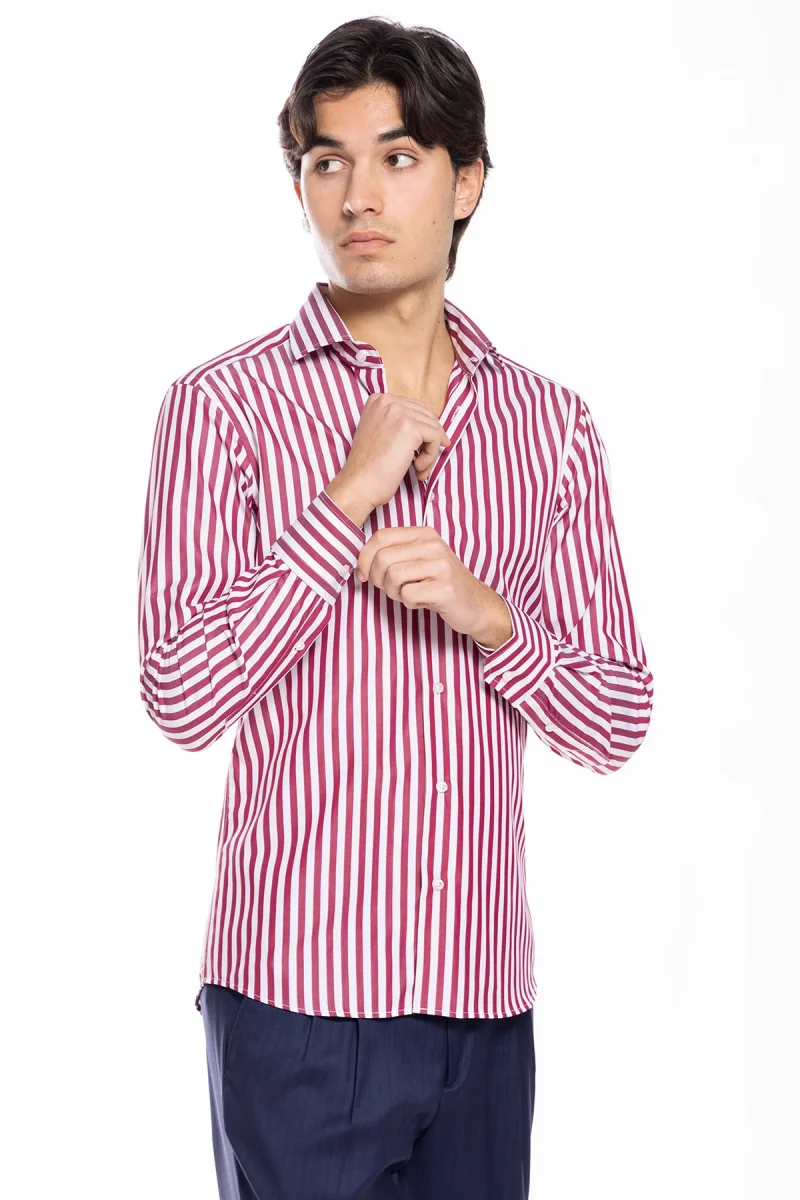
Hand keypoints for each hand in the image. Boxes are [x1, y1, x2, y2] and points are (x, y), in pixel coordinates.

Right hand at [337, 392, 451, 509]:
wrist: (359, 484)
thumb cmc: (368, 467)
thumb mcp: (379, 433)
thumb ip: (398, 424)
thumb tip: (432, 426)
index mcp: (378, 400)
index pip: (414, 409)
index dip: (422, 431)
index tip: (420, 450)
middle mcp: (388, 401)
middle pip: (427, 417)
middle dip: (429, 442)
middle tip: (421, 463)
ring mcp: (399, 413)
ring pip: (433, 428)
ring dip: (430, 452)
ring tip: (419, 469)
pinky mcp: (410, 428)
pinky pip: (435, 438)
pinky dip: (431, 457)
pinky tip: (418, 469)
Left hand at [355, 524, 508, 642]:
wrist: (476, 605)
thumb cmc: (439, 583)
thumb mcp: (419, 561)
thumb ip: (393, 554)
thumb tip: (360, 563)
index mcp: (424, 534)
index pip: (381, 537)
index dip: (364, 558)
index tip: (364, 575)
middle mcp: (433, 545)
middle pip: (383, 558)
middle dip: (378, 579)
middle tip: (390, 590)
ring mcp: (441, 565)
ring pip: (393, 576)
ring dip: (393, 593)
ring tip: (407, 595)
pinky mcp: (445, 588)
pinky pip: (408, 595)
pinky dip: (409, 603)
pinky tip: (422, 602)